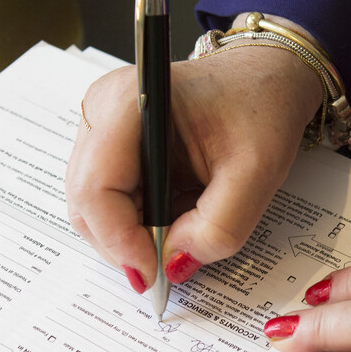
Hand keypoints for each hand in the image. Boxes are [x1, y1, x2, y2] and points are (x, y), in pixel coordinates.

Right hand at [66, 33, 321, 292]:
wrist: (264, 79)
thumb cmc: (260, 108)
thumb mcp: (259, 172)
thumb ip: (221, 226)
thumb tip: (175, 264)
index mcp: (130, 101)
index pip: (96, 188)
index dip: (120, 240)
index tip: (154, 272)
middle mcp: (101, 110)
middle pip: (86, 202)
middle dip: (124, 243)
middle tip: (168, 264)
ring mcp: (99, 127)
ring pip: (92, 206)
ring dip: (129, 235)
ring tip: (179, 235)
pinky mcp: (107, 145)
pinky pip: (106, 199)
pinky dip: (134, 222)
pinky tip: (172, 217)